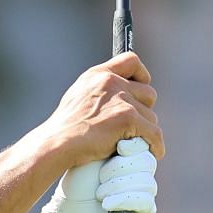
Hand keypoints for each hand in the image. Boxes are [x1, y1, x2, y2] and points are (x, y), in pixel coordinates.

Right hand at [37, 52, 164, 170]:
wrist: (57, 143)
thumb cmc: (63, 129)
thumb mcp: (77, 98)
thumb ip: (97, 93)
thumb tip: (114, 102)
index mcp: (98, 75)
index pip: (131, 61)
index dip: (141, 75)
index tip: (141, 87)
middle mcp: (111, 82)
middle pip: (148, 93)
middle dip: (144, 111)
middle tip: (132, 125)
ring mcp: (121, 100)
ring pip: (151, 116)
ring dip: (144, 131)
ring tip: (131, 142)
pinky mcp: (128, 118)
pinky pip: (153, 133)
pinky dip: (155, 145)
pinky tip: (152, 152)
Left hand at [41, 138, 158, 212]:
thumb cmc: (79, 183)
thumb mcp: (96, 155)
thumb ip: (117, 140)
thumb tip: (139, 129)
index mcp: (131, 157)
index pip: (147, 145)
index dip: (135, 146)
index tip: (120, 147)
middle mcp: (141, 174)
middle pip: (147, 161)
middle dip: (120, 168)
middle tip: (100, 176)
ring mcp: (145, 194)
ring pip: (146, 181)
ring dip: (117, 186)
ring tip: (98, 193)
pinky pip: (145, 201)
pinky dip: (123, 200)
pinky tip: (106, 204)